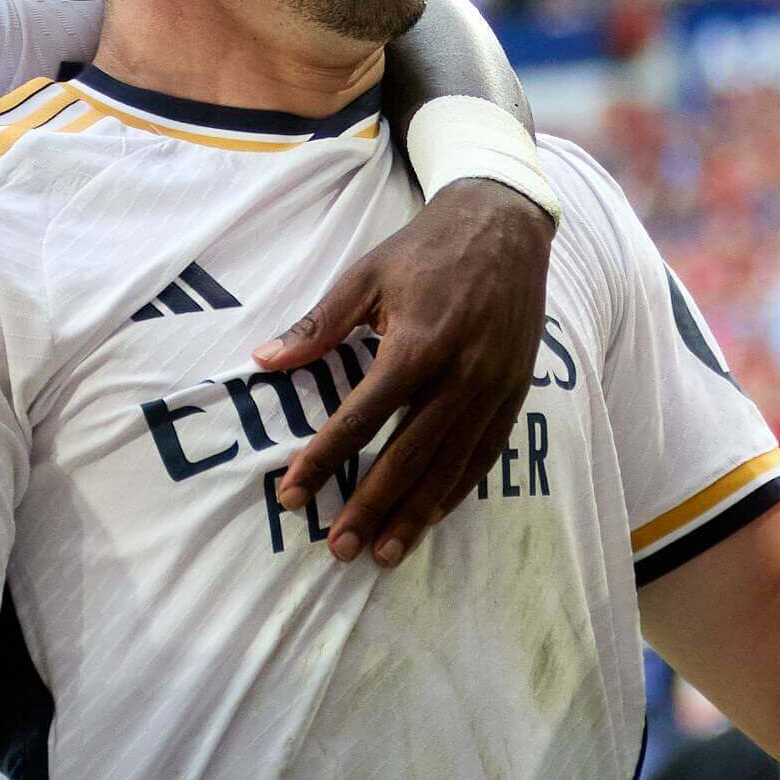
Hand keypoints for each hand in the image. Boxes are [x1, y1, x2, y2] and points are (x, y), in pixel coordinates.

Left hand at [254, 177, 553, 566]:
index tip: (291, 493)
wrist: (505, 225)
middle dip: (369, 506)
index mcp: (417, 343)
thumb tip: (264, 360)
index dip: (323, 459)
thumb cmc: (426, 248)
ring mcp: (493, 388)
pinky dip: (455, 490)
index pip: (361, 418)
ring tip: (383, 554)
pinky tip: (430, 517)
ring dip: (414, 514)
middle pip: (408, 456)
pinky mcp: (515, 392)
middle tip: (338, 547)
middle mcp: (460, 374)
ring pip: (450, 467)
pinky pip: (484, 455)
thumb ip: (318, 325)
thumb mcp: (364, 275)